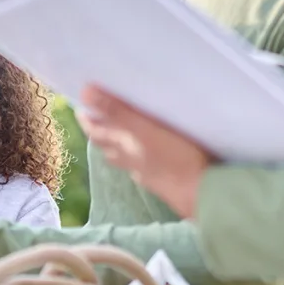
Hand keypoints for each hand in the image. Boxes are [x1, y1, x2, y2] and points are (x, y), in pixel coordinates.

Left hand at [78, 85, 209, 218]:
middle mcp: (132, 161)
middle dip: (101, 135)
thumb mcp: (143, 127)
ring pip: (126, 161)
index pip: (97, 132)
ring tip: (119, 138)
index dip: (87, 121)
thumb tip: (85, 92)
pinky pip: (146, 170)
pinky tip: (148, 159)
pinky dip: (142, 161)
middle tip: (96, 121)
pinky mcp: (165, 182)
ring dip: (119, 149)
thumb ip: (115, 111)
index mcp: (124, 146)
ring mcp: (148, 174)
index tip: (81, 109)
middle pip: (109, 148)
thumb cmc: (175, 157)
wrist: (202, 193)